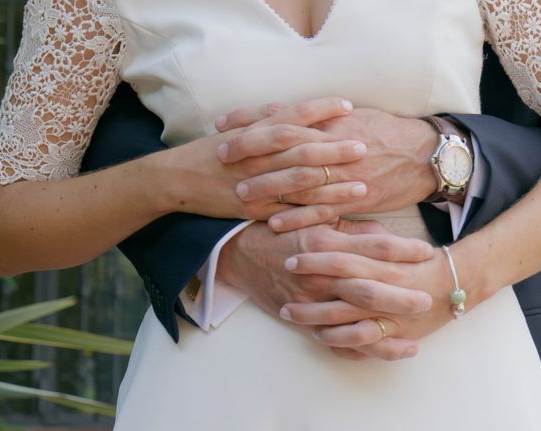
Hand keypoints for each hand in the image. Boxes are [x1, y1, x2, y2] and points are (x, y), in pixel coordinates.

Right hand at [163, 98, 367, 219]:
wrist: (176, 180)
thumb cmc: (207, 152)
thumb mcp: (234, 130)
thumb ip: (264, 119)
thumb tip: (293, 109)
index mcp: (253, 133)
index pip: (292, 116)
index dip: (321, 109)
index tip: (348, 105)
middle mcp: (256, 158)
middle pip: (302, 150)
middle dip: (335, 149)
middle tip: (365, 147)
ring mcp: (256, 185)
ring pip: (300, 184)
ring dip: (333, 185)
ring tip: (362, 185)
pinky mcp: (254, 210)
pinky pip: (288, 213)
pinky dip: (313, 214)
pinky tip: (336, 214)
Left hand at [216, 102, 438, 230]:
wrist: (423, 155)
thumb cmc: (387, 131)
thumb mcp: (353, 115)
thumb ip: (318, 117)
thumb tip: (285, 113)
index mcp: (331, 122)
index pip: (283, 118)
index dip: (250, 121)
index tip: (223, 125)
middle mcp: (334, 146)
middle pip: (284, 147)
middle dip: (250, 152)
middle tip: (220, 157)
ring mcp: (343, 174)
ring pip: (298, 181)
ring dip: (267, 187)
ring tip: (238, 194)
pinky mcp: (354, 199)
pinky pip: (321, 211)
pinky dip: (296, 217)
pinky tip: (273, 223)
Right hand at [217, 219, 434, 360]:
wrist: (242, 254)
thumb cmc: (283, 233)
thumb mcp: (316, 221)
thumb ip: (353, 230)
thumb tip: (388, 238)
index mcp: (327, 245)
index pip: (374, 247)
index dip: (404, 250)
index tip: (427, 252)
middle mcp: (320, 276)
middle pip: (368, 289)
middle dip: (401, 297)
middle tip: (428, 299)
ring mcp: (311, 302)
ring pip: (354, 322)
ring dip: (386, 332)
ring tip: (416, 340)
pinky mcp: (304, 322)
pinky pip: (335, 342)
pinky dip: (361, 351)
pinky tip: (385, 355)